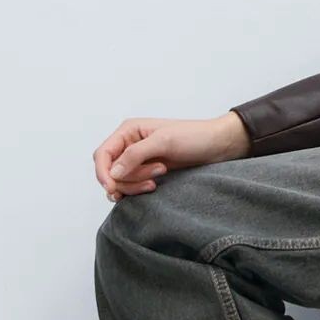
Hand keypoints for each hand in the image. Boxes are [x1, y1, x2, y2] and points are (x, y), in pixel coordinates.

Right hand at [93, 111, 248, 199]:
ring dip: (136, 184)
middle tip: (155, 176)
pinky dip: (138, 189)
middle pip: (109, 170)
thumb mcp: (164, 142)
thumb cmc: (194, 137)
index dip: (103, 173)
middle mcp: (129, 144)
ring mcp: (137, 159)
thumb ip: (136, 155)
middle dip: (127, 179)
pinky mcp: (146, 172)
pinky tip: (153, 186)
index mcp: (128, 130)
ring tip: (161, 175)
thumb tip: (113, 172)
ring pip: (120, 181)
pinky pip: (131, 185)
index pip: (102, 154)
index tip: (113, 188)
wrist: (217, 146)